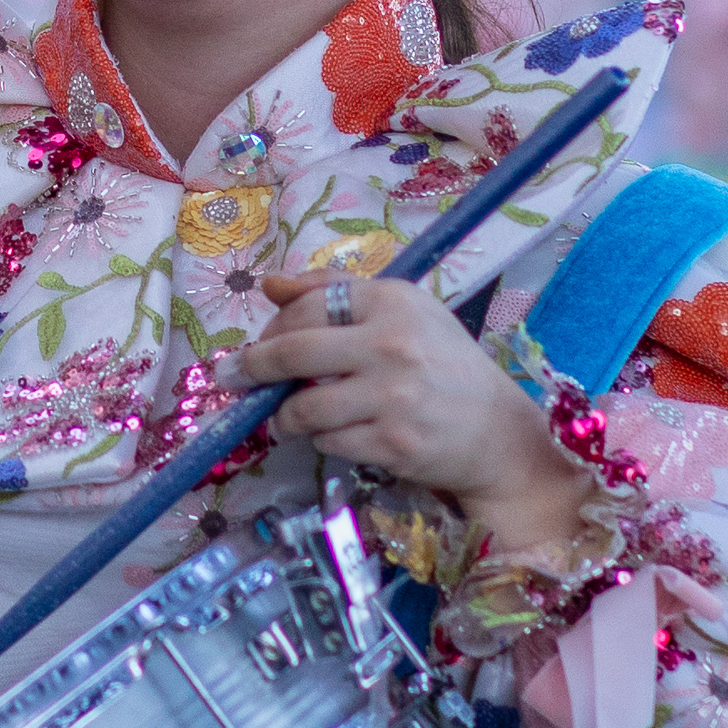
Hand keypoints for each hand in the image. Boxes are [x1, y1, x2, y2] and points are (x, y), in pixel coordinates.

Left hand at [237, 271, 588, 555]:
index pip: (309, 304)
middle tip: (231, 376)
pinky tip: (337, 434)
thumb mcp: (404, 312)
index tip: (259, 343)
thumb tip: (270, 283)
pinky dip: (322, 440)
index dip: (274, 325)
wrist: (496, 431)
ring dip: (284, 416)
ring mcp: (392, 398)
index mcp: (393, 302)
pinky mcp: (391, 444)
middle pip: (292, 351)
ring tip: (285, 417)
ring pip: (304, 407)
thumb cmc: (445, 365)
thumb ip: (335, 291)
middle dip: (252, 366)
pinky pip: (328, 442)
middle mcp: (391, 345)